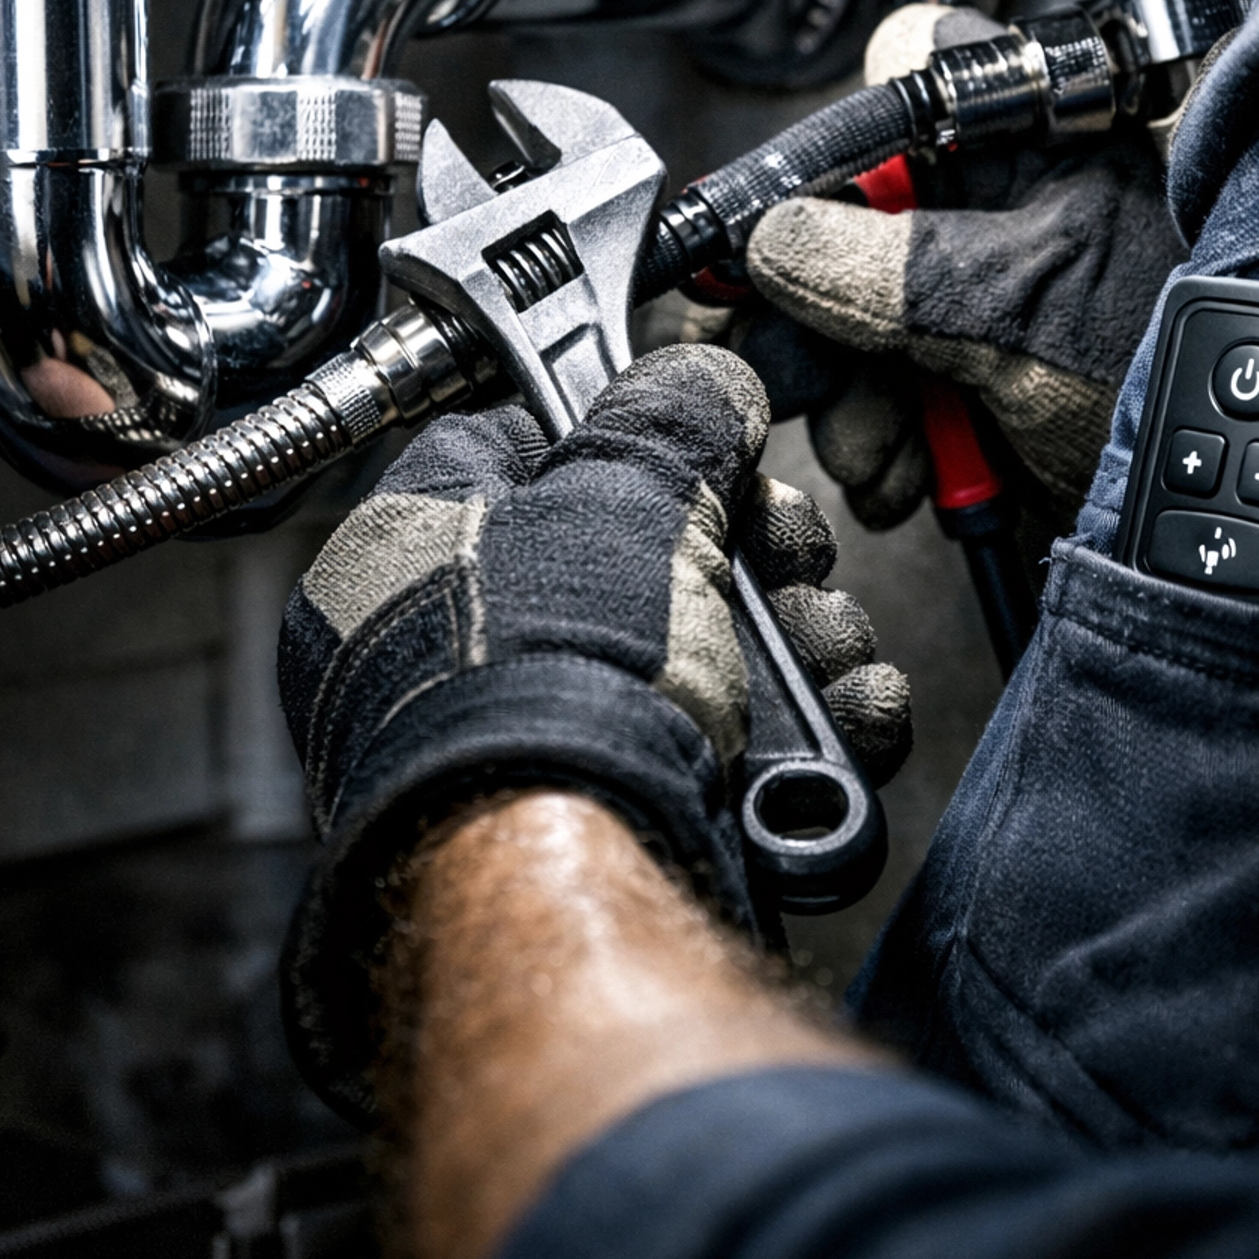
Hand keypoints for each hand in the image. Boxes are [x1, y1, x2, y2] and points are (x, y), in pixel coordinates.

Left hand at [277, 344, 908, 1118]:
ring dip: (804, 641)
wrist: (583, 870)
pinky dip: (813, 732)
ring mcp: (550, 747)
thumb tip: (705, 388)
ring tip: (827, 649)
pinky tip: (848, 714)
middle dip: (757, 551)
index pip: (530, 455)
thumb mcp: (618, 484)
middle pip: (647, 556)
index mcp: (409, 560)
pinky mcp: (636, 823)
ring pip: (713, 653)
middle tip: (788, 555)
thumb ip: (670, 413)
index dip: (638, 442)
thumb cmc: (543, 678)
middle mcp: (464, 658)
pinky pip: (745, 750)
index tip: (711, 444)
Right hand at [738, 5, 1186, 534]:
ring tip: (877, 458)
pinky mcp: (994, 361)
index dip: (842, 149)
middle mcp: (1017, 190)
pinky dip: (889, 437)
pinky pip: (901, 379)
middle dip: (822, 318)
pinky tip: (902, 476)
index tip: (785, 235)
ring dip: (852, 399)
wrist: (1237, 506)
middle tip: (799, 383)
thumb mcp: (1020, 311)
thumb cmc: (1185, 373)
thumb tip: (778, 241)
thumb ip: (889, 272)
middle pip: (861, 213)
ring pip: (866, 309)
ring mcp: (1001, 280)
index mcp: (1041, 131)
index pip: (910, 74)